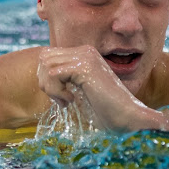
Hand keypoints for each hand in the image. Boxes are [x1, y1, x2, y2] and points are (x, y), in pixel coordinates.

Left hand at [37, 45, 155, 131]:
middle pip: (43, 58)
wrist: (128, 117)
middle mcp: (85, 50)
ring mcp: (85, 57)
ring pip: (46, 65)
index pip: (47, 56)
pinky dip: (56, 91)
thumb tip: (40, 74)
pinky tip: (71, 100)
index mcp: (84, 54)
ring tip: (67, 101)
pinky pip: (53, 74)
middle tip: (61, 99)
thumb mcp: (79, 90)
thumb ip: (62, 79)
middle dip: (46, 82)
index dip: (47, 79)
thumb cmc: (106, 110)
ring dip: (51, 88)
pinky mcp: (84, 68)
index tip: (61, 96)